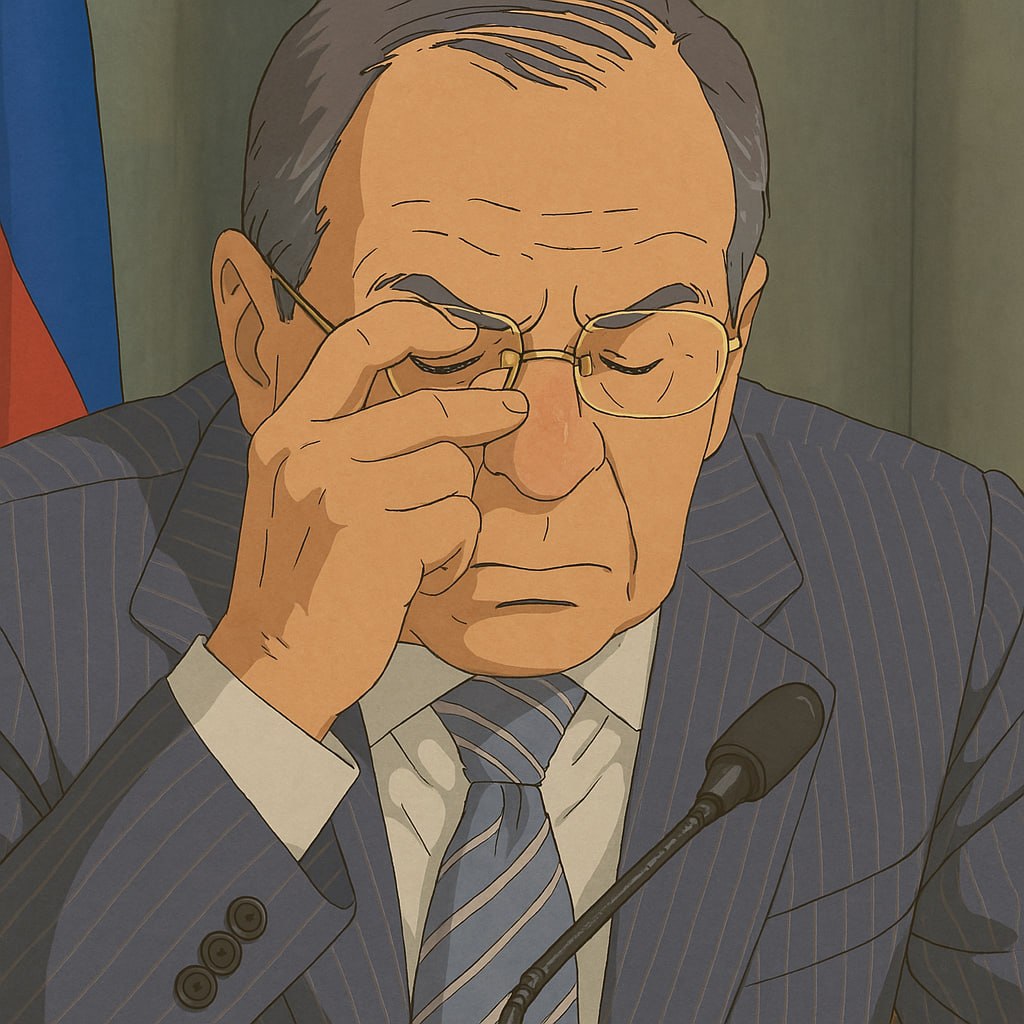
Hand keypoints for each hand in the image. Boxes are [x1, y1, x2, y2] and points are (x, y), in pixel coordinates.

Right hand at [207, 300, 527, 738]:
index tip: (461, 329)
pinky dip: (456, 551)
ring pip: (452, 471)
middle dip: (484, 414)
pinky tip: (420, 575)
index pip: (353, 345)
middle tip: (516, 412)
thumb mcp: (302, 489)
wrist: (277, 657)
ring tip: (418, 547)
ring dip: (453, 512)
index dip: (414, 323)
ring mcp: (346, 493)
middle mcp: (312, 452)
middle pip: (429, 410)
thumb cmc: (303, 573)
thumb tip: (452, 404)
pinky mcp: (383, 538)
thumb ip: (353, 439)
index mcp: (288, 431)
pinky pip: (459, 521)